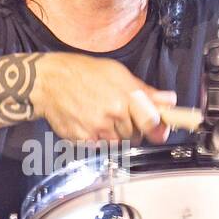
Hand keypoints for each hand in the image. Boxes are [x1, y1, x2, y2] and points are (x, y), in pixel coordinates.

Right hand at [33, 53, 176, 143]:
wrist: (48, 81)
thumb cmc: (83, 72)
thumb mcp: (117, 73)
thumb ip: (145, 90)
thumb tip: (170, 100)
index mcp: (125, 96)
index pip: (151, 122)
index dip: (158, 128)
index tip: (160, 128)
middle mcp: (112, 114)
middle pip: (136, 135)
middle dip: (133, 128)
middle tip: (122, 114)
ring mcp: (97, 129)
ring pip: (118, 142)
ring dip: (116, 134)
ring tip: (104, 116)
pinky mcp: (83, 139)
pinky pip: (99, 146)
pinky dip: (98, 138)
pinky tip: (90, 122)